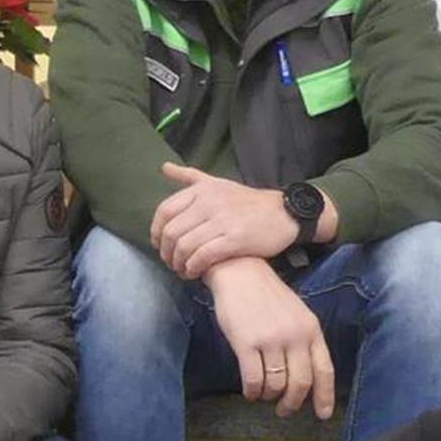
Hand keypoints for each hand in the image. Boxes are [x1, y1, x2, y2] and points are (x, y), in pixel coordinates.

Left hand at [151, 162, 309, 278]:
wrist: (284, 213)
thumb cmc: (248, 202)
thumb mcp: (218, 182)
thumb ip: (190, 177)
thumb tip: (164, 168)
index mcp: (202, 189)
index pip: (165, 211)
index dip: (156, 231)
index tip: (159, 245)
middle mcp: (209, 202)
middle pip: (172, 231)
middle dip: (166, 252)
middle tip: (171, 263)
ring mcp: (222, 220)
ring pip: (185, 246)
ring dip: (179, 263)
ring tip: (183, 270)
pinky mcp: (235, 239)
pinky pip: (203, 256)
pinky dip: (194, 267)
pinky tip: (195, 272)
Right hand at [202, 257, 336, 418]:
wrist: (239, 272)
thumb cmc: (266, 295)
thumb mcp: (296, 314)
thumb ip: (304, 341)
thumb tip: (306, 378)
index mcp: (311, 329)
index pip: (324, 370)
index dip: (325, 396)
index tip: (322, 415)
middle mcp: (295, 336)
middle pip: (301, 383)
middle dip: (293, 403)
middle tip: (284, 410)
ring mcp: (271, 339)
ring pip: (276, 385)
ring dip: (269, 396)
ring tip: (263, 394)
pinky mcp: (246, 343)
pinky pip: (254, 380)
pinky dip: (253, 392)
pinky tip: (250, 391)